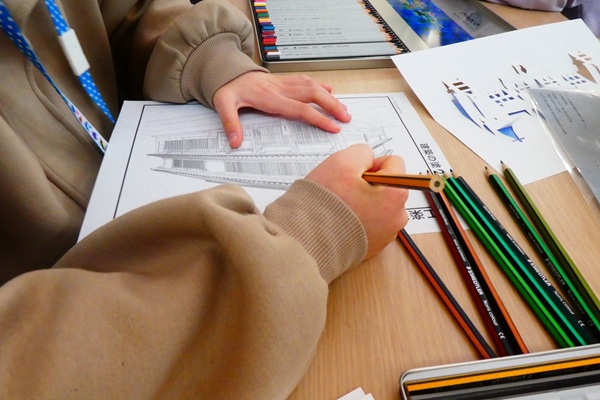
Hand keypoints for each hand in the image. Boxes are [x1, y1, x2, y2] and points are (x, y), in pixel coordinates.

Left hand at [213, 71, 351, 147]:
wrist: (227, 70)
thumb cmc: (227, 88)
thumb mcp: (223, 105)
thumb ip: (230, 123)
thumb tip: (235, 142)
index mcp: (269, 98)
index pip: (300, 109)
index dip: (318, 118)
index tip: (332, 127)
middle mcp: (280, 89)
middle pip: (312, 95)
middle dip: (332, 106)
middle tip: (346, 118)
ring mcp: (283, 83)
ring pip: (312, 87)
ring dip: (329, 98)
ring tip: (343, 109)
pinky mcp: (284, 80)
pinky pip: (305, 80)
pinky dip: (319, 86)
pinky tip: (329, 90)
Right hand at [305, 144, 408, 259]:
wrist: (308, 243)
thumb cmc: (324, 205)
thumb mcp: (341, 162)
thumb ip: (362, 152)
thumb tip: (368, 158)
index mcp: (396, 194)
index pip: (393, 162)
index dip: (370, 164)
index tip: (354, 174)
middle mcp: (397, 216)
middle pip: (386, 185)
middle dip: (367, 184)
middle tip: (344, 192)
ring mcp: (387, 234)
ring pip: (378, 204)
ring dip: (362, 202)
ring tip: (340, 208)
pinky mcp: (374, 246)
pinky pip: (370, 222)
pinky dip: (358, 219)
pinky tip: (340, 220)